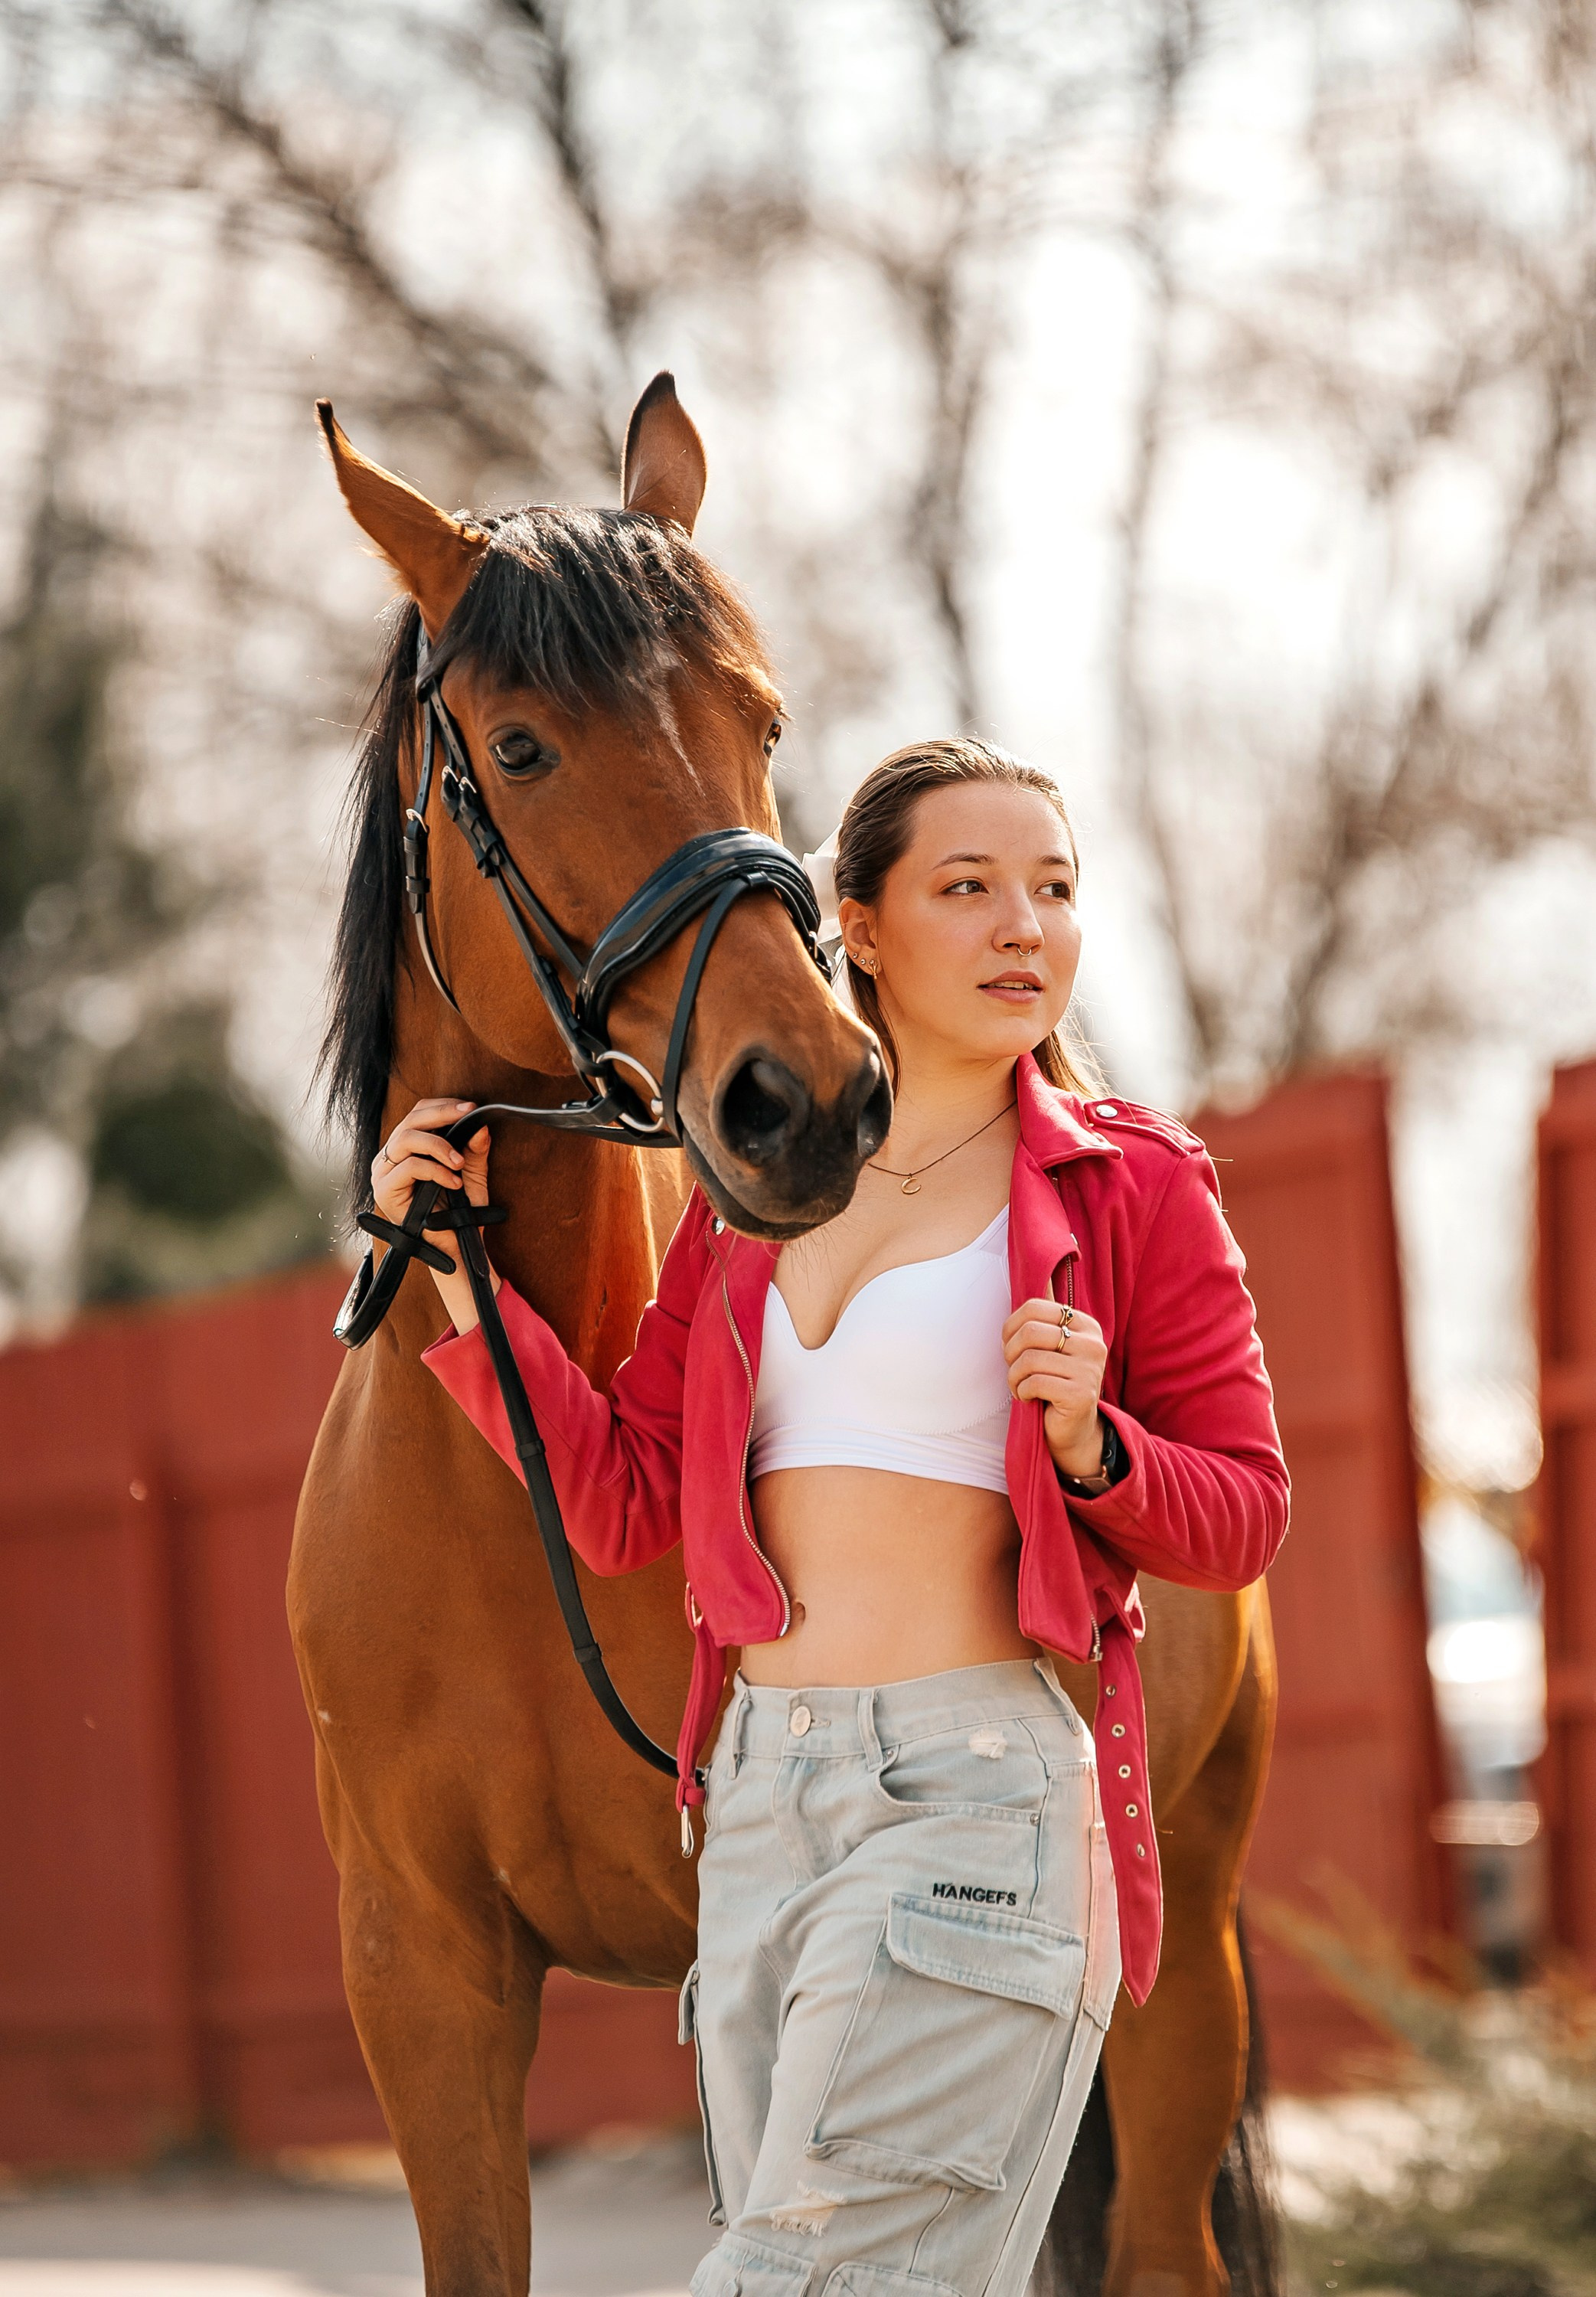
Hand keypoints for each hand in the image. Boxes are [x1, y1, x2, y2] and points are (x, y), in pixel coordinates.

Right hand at [371, 1098, 494, 1331]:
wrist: (456, 1246)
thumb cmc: (461, 1211)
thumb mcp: (471, 1173)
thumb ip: (474, 1150)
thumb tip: (480, 1124)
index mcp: (407, 1149)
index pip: (418, 1114)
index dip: (442, 1106)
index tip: (470, 1107)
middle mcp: (391, 1157)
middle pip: (410, 1121)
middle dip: (442, 1115)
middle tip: (467, 1115)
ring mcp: (384, 1173)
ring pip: (406, 1140)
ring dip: (439, 1145)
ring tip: (459, 1162)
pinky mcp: (385, 1190)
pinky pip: (410, 1167)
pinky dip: (435, 1170)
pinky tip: (453, 1182)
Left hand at [1003, 1296, 1108, 1480]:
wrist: (1072, 1429)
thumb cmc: (1054, 1382)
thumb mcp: (1049, 1345)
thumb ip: (1043, 1312)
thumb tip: (1040, 1258)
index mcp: (1086, 1324)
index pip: (1033, 1307)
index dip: (1010, 1328)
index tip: (1011, 1347)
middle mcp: (1094, 1343)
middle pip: (1029, 1331)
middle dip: (1010, 1354)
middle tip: (1014, 1370)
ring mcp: (1091, 1369)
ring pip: (1028, 1359)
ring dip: (1013, 1377)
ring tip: (1020, 1387)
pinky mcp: (1082, 1394)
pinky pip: (1034, 1383)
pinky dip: (1022, 1392)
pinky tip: (1029, 1398)